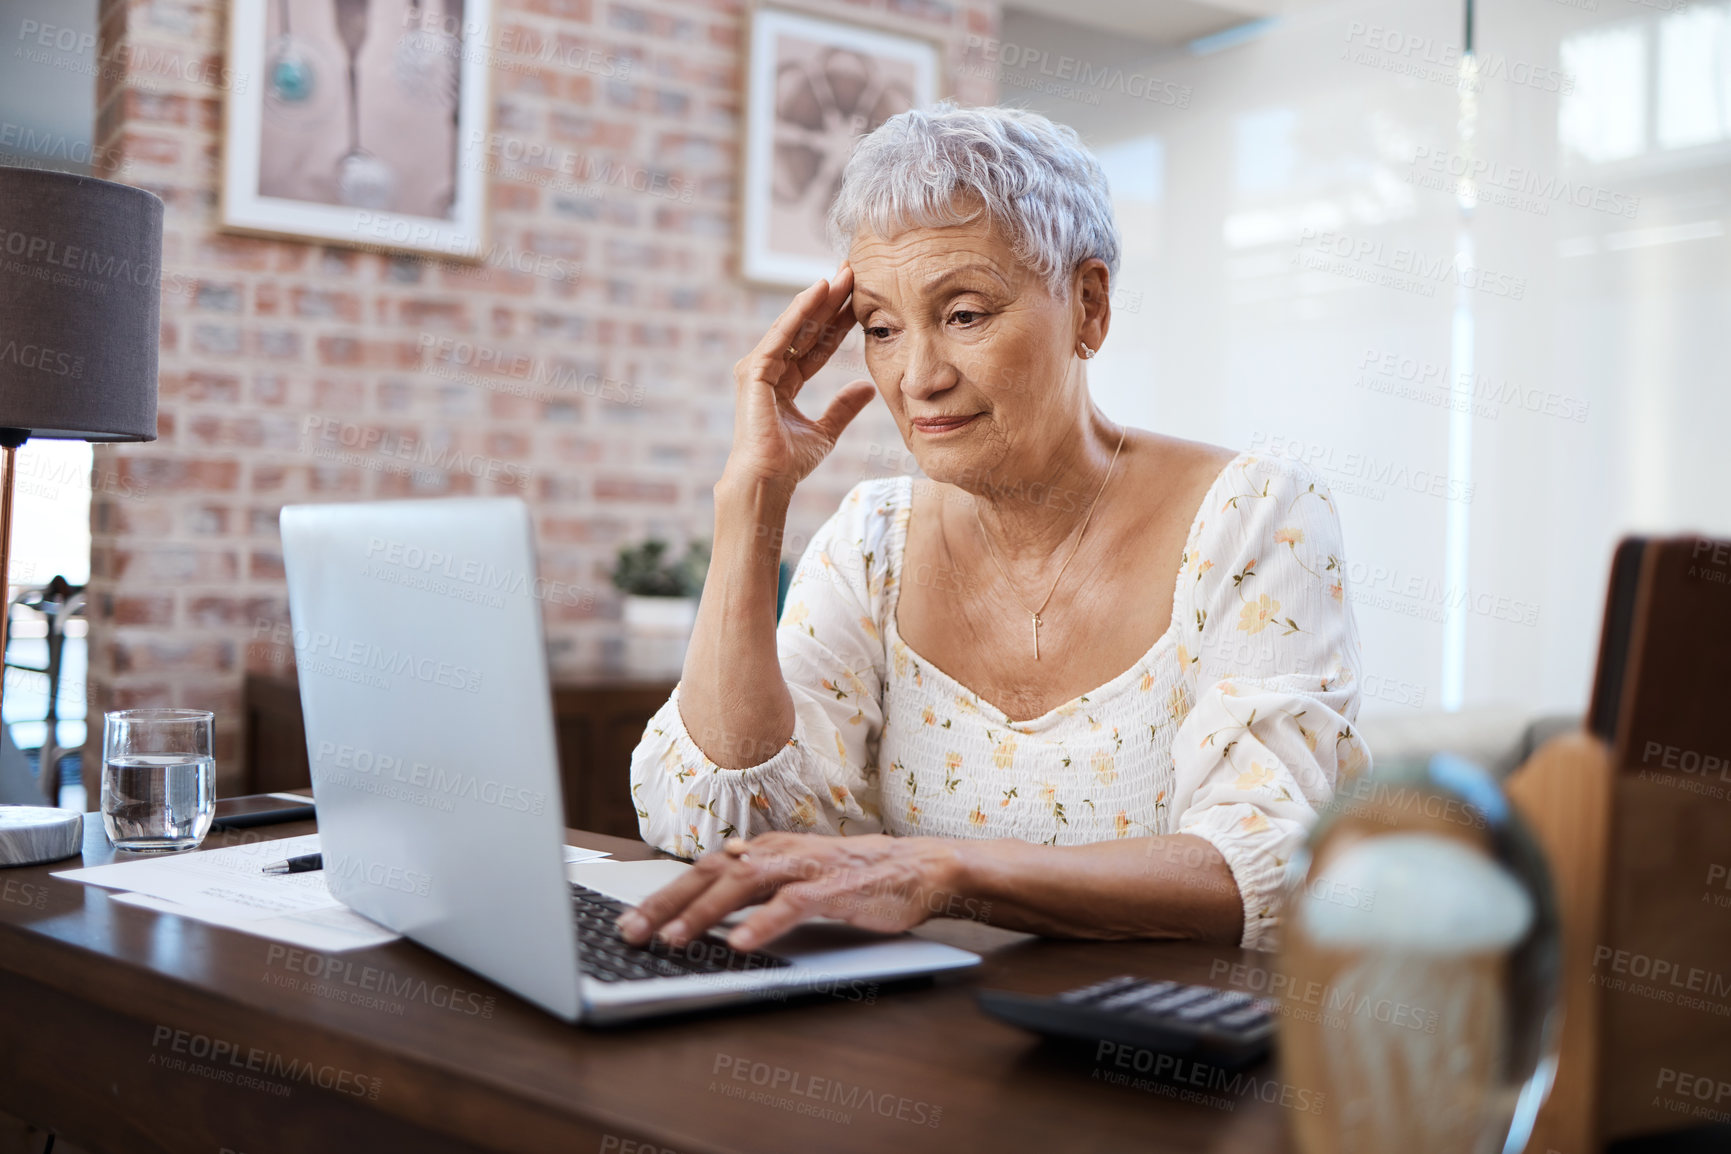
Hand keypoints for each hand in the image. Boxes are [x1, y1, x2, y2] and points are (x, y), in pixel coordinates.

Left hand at [616, 833, 972, 952]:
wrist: (919, 869)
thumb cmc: (858, 877)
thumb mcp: (799, 876)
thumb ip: (760, 884)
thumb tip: (714, 899)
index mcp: (767, 851)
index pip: (703, 869)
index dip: (664, 894)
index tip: (629, 922)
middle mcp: (779, 853)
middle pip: (710, 873)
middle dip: (667, 903)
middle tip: (632, 932)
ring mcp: (806, 868)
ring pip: (743, 884)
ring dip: (704, 912)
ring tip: (675, 939)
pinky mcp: (834, 888)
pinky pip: (791, 905)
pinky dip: (763, 923)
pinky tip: (740, 942)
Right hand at [723, 266, 877, 498]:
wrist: (769, 479)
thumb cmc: (789, 462)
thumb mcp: (825, 432)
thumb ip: (843, 408)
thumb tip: (867, 389)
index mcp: (784, 382)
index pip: (816, 345)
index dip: (838, 322)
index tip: (860, 301)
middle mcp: (769, 369)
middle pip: (805, 328)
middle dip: (829, 301)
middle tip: (852, 272)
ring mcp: (759, 367)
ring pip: (795, 325)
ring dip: (819, 298)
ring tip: (842, 274)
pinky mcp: (755, 370)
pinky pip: (782, 334)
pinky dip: (800, 311)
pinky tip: (819, 290)